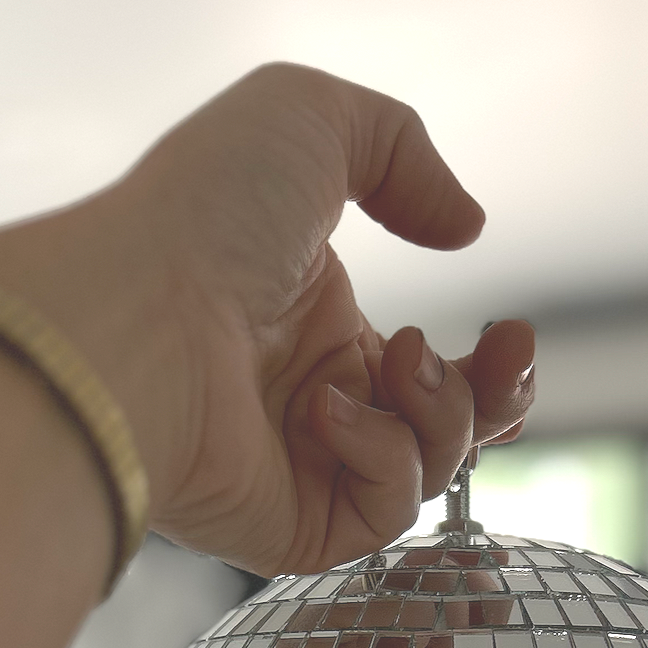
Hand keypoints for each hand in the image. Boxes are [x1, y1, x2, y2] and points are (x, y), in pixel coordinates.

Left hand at [0, 63, 534, 579]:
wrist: (135, 314)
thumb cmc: (196, 215)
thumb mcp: (310, 119)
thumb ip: (402, 151)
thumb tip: (466, 223)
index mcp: (313, 325)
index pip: (426, 369)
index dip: (489, 362)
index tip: (512, 331)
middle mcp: (312, 402)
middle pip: (447, 432)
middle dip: (498, 398)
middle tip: (506, 353)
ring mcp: (304, 469)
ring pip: (430, 471)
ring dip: (441, 410)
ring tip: (396, 357)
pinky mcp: (295, 527)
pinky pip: (384, 511)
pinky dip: (381, 454)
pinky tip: (327, 408)